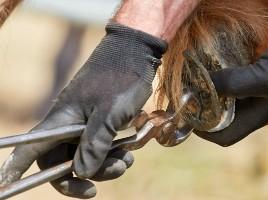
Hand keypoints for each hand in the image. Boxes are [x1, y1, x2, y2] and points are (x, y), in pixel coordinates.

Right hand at [0, 23, 166, 197]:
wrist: (135, 53)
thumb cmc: (121, 79)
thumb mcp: (109, 113)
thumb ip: (95, 144)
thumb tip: (81, 172)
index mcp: (62, 120)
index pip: (31, 150)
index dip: (16, 170)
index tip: (8, 189)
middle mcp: (69, 124)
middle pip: (65, 161)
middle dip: (86, 174)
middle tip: (114, 171)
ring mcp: (85, 123)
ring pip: (87, 156)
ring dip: (106, 165)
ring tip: (126, 160)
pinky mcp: (101, 122)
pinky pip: (101, 147)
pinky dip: (114, 155)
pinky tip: (129, 152)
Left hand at [195, 15, 267, 145]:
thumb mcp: (264, 77)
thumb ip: (233, 84)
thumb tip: (202, 87)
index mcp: (257, 117)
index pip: (224, 136)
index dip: (203, 131)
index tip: (187, 114)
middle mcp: (256, 109)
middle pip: (222, 119)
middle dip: (202, 110)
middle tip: (186, 93)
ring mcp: (259, 94)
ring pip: (227, 102)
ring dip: (211, 93)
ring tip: (195, 79)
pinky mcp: (260, 79)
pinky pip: (236, 85)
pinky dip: (223, 79)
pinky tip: (215, 68)